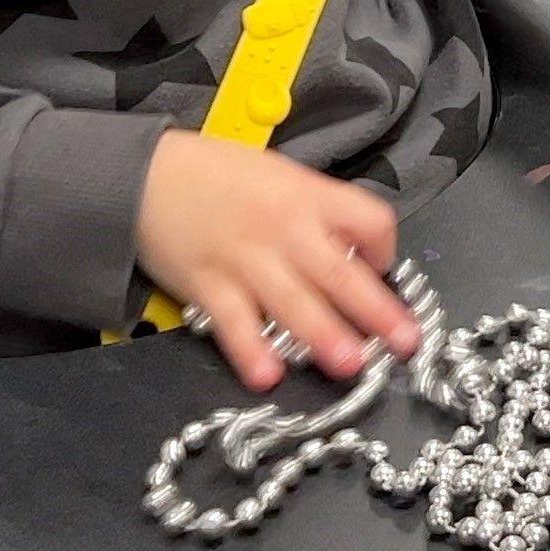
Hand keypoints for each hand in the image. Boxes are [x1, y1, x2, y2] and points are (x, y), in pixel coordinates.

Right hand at [135, 133, 416, 391]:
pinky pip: (236, 323)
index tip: (382, 270)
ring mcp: (246, 260)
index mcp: (308, 196)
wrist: (145, 175)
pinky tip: (267, 376)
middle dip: (376, 311)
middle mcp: (284, 229)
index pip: (369, 221)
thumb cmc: (216, 175)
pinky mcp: (208, 286)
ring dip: (324, 336)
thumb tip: (355, 257)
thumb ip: (318, 215)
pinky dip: (250, 350)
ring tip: (352, 365)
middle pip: (340, 273)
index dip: (385, 249)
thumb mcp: (279, 177)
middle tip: (404, 342)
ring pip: (294, 303)